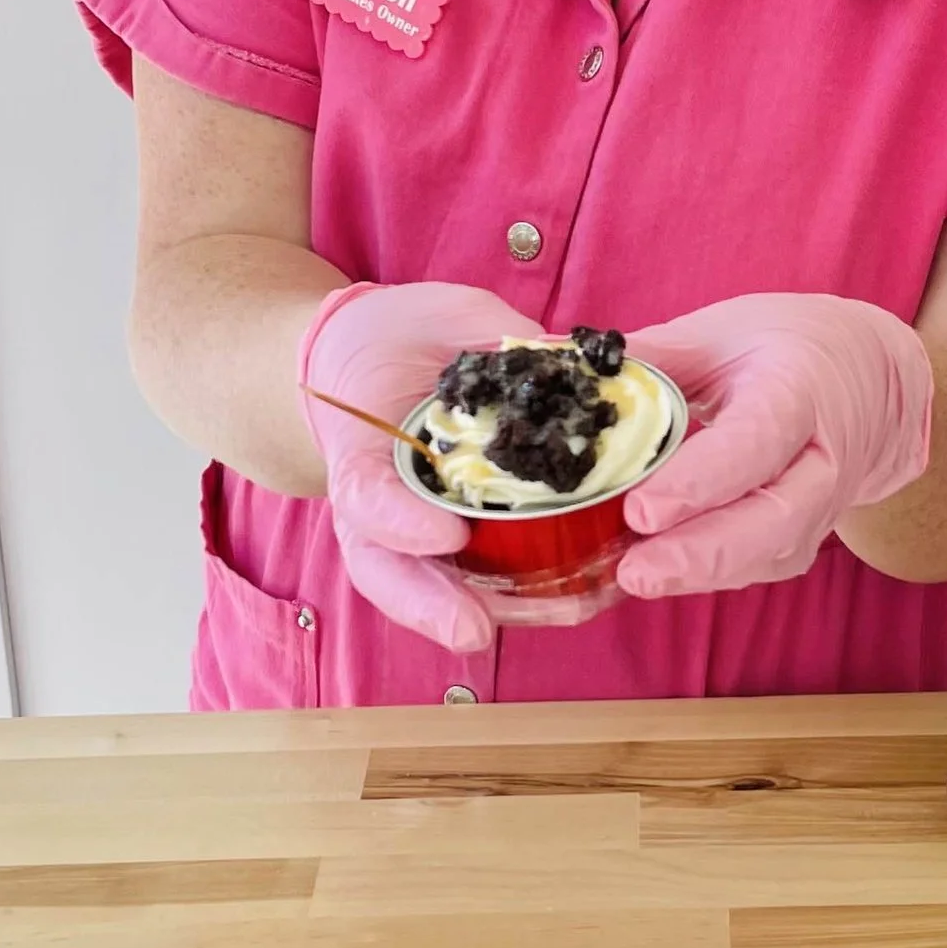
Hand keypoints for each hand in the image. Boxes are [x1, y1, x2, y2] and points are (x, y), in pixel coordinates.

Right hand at [299, 285, 619, 648]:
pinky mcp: (455, 534)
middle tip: (474, 630)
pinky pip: (481, 576)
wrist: (376, 359)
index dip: (401, 521)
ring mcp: (410, 528)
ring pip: (427, 589)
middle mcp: (380, 502)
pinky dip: (527, 597)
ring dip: (490, 612)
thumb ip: (490, 342)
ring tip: (557, 617)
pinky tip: (584, 599)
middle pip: (387, 569)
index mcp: (361, 444)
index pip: (367, 494)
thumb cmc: (402, 337)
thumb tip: (563, 360)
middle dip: (430, 605)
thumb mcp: (441, 318)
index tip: (449, 535)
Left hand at [617, 294, 933, 597]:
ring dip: (703, 574)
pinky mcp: (806, 537)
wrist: (873, 378)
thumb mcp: (724, 331)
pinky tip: (659, 575)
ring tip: (635, 578)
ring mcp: (822, 505)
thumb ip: (653, 357)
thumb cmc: (787, 346)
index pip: (757, 441)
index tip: (644, 510)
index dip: (703, 480)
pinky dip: (711, 576)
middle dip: (703, 553)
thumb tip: (562, 367)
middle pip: (776, 519)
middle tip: (634, 571)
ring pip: (772, 553)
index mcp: (799, 391)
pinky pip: (761, 566)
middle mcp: (822, 457)